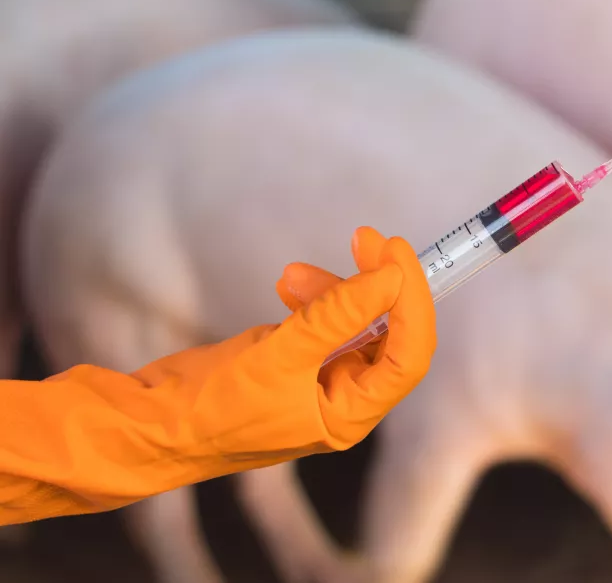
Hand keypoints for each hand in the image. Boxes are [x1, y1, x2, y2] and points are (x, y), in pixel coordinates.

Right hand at [124, 226, 435, 476]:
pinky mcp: (296, 364)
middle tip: (364, 237)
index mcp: (352, 414)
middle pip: (388, 333)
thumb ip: (338, 315)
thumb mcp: (278, 355)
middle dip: (376, 285)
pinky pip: (322, 324)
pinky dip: (311, 301)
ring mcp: (321, 381)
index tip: (394, 252)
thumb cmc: (211, 409)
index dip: (411, 300)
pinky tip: (287, 286)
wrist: (149, 426)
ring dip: (333, 290)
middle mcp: (345, 399)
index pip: (408, 354)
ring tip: (291, 275)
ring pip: (353, 323)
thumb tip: (390, 278)